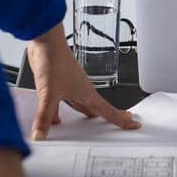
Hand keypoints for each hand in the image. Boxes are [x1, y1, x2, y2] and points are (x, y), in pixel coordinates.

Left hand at [26, 26, 141, 140]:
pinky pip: (64, 102)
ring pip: (81, 106)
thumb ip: (44, 116)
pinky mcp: (58, 84)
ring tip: (87, 127)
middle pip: (97, 109)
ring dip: (84, 116)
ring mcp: (70, 86)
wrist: (45, 42)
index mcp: (87, 94)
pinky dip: (61, 112)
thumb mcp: (49, 93)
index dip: (122, 120)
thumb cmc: (55, 61)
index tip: (134, 124)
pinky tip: (54, 118)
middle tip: (118, 125)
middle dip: (108, 118)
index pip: (109, 111)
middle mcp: (81, 90)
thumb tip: (41, 135)